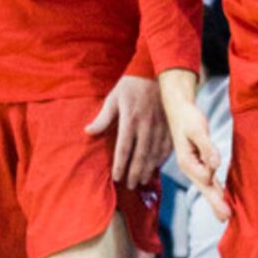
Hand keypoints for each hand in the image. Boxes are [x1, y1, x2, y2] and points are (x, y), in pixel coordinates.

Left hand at [85, 74, 170, 188]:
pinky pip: (167, 146)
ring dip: (148, 169)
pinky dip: (161, 159)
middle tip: (130, 186)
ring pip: (155, 154)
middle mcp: (146, 126)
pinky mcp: (169, 125)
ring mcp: (160, 126)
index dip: (120, 165)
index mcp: (131, 120)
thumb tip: (88, 131)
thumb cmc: (131, 86)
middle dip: (135, 173)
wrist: (154, 71)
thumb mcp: (113, 98)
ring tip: (142, 181)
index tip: (117, 178)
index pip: (124, 149)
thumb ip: (102, 118)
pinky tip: (156, 166)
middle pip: (141, 156)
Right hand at [167, 95, 229, 222]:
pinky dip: (216, 191)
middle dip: (215, 203)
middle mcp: (190, 168)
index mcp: (186, 162)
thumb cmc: (188, 118)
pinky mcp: (201, 164)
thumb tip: (215, 164)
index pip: (205, 175)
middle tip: (226, 218)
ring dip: (216, 201)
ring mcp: (195, 168)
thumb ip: (207, 147)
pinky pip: (210, 181)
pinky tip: (222, 199)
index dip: (212, 170)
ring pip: (207, 188)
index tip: (213, 157)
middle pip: (204, 189)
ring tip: (225, 216)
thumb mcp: (197, 129)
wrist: (180, 112)